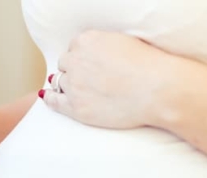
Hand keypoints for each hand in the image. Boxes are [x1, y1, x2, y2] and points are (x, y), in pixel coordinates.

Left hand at [40, 30, 178, 129]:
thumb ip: (103, 46)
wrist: (157, 90)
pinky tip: (49, 97)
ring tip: (74, 89)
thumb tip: (96, 54)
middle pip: (65, 64)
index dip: (82, 57)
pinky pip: (54, 101)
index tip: (89, 64)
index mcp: (87, 41)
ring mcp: (74, 85)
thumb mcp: (123, 42)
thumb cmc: (148, 65)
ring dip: (66, 84)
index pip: (74, 47)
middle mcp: (76, 61)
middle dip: (74, 70)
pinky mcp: (76, 107)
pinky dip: (51, 98)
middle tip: (87, 78)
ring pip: (60, 82)